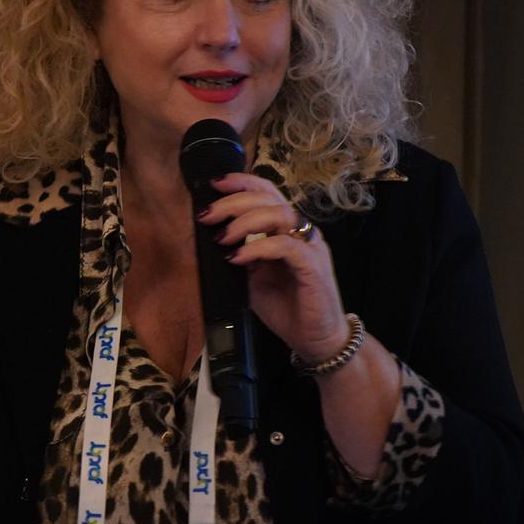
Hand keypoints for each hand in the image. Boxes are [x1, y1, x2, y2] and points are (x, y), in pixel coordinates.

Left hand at [195, 172, 350, 362]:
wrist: (315, 340)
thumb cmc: (286, 308)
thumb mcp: (254, 278)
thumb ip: (241, 253)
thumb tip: (212, 235)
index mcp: (287, 229)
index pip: (267, 192)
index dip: (241, 182)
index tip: (213, 184)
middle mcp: (301, 231)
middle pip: (269, 197)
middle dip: (234, 201)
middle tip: (207, 215)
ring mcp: (311, 247)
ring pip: (280, 214)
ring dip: (246, 221)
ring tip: (223, 238)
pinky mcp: (313, 267)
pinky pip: (286, 246)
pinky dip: (258, 248)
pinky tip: (238, 258)